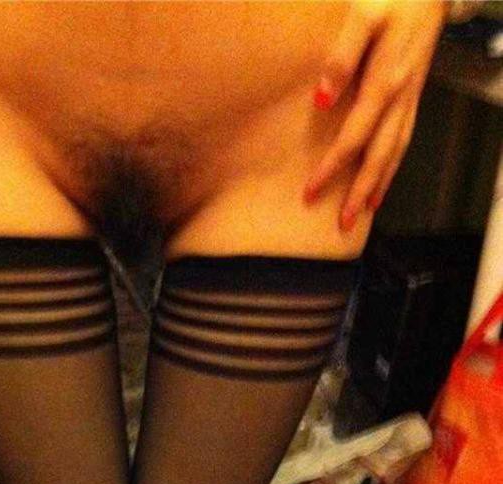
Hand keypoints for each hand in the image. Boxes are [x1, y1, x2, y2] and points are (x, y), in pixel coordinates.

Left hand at [303, 0, 447, 230]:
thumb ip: (341, 56)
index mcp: (386, 80)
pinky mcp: (413, 93)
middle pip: (379, 154)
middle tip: (342, 223)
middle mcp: (401, 95)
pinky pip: (404, 138)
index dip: (332, 167)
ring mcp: (410, 96)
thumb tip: (321, 101)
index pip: (354, 136)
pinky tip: (381, 180)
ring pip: (396, 150)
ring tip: (362, 214)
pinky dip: (392, 164)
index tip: (310, 192)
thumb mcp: (364, 13)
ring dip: (378, 185)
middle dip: (359, 191)